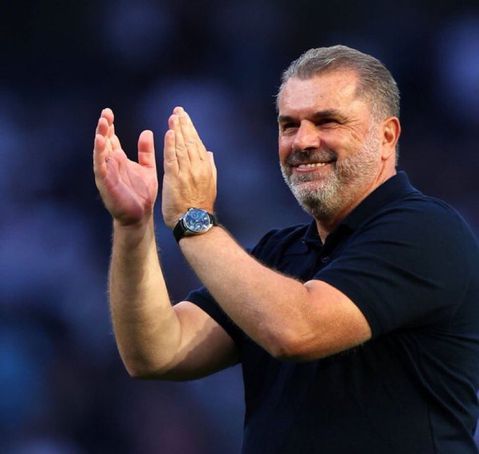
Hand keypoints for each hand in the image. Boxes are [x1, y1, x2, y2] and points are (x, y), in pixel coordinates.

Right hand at [93, 108, 157, 226]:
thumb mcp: (147, 168)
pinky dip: (99, 154)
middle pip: (104, 141)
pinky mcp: (105, 182)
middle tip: (105, 113)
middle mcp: (111, 163)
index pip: (112, 138)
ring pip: (100, 151)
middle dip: (103, 127)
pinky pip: (100, 166)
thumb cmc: (143, 194)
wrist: (140, 215)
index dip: (110, 126)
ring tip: (102, 123)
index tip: (109, 112)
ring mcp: (107, 172)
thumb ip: (146, 151)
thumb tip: (146, 132)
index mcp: (119, 159)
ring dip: (100, 137)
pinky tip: (100, 142)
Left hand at [162, 107, 216, 228]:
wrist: (195, 222)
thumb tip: (209, 153)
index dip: (191, 130)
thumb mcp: (209, 185)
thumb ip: (210, 167)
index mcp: (205, 168)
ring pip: (182, 146)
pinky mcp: (175, 178)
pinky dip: (171, 144)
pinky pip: (172, 157)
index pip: (197, 144)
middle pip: (190, 141)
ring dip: (177, 129)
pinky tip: (169, 132)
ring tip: (173, 117)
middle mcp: (198, 167)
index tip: (185, 118)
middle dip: (184, 124)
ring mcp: (187, 172)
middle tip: (178, 111)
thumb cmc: (200, 207)